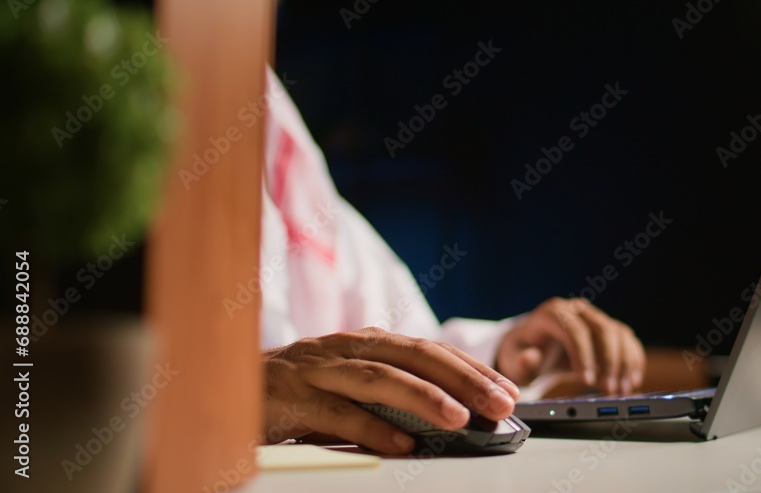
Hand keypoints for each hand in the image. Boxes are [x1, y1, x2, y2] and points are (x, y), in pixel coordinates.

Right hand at [262, 327, 518, 453]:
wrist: (224, 387)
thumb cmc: (296, 392)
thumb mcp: (348, 387)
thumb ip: (391, 396)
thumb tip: (452, 416)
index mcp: (364, 343)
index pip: (429, 350)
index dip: (471, 368)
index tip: (508, 389)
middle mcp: (344, 349)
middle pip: (413, 356)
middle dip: (462, 378)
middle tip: (500, 403)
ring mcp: (317, 371)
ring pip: (379, 378)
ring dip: (424, 397)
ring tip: (460, 418)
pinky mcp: (291, 398)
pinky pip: (336, 414)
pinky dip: (371, 428)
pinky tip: (401, 444)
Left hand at [496, 297, 644, 394]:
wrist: (533, 345)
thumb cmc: (522, 353)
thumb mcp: (513, 360)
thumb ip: (522, 362)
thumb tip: (532, 357)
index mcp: (553, 314)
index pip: (574, 330)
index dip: (584, 355)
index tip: (587, 381)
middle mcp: (577, 310)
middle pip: (603, 329)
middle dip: (609, 361)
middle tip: (609, 390)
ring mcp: (594, 317)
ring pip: (619, 334)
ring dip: (625, 363)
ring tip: (621, 390)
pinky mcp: (607, 328)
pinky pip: (627, 340)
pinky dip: (633, 360)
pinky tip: (631, 381)